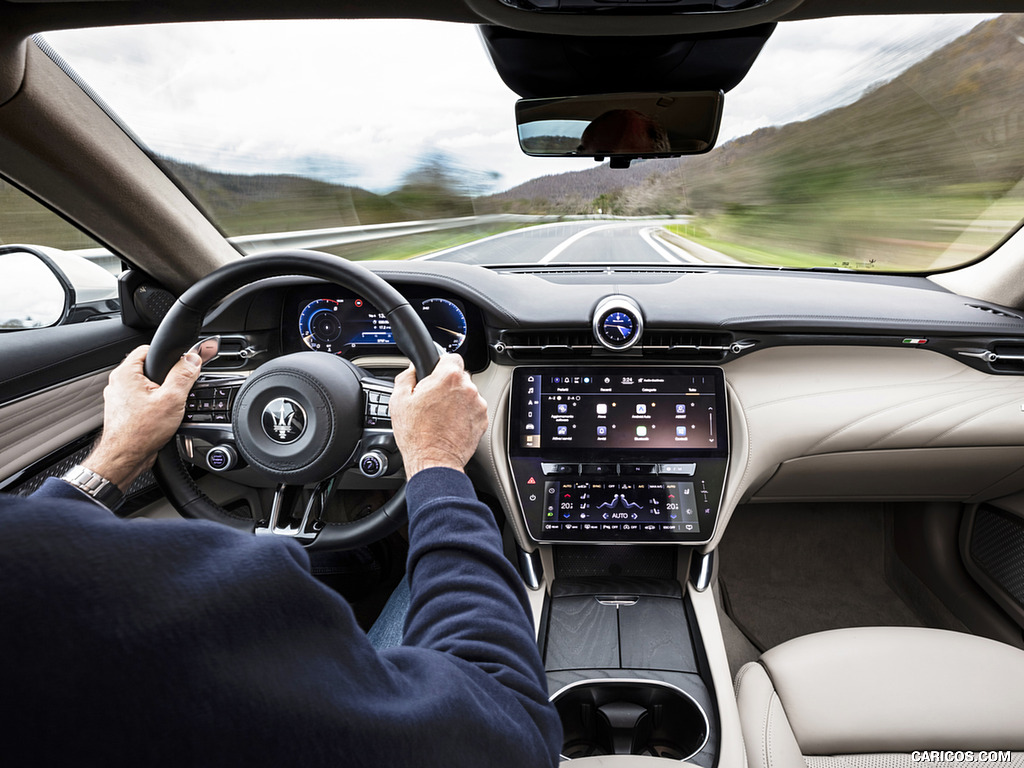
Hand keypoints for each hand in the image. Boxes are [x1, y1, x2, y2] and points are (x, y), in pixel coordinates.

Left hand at [83, 345, 202, 489]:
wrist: (125, 458)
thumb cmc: (140, 432)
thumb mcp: (171, 399)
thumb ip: (183, 375)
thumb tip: (193, 359)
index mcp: (126, 373)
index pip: (148, 349)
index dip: (168, 355)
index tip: (181, 365)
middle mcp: (118, 384)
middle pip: (149, 369)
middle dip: (166, 378)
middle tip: (177, 391)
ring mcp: (119, 399)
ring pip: (146, 387)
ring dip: (160, 394)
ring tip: (169, 407)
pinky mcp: (124, 412)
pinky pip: (142, 401)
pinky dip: (153, 406)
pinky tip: (162, 417)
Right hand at [390, 354, 487, 476]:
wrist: (433, 461)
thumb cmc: (417, 435)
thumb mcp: (399, 400)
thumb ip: (407, 376)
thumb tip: (412, 369)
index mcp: (448, 378)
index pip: (451, 357)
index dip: (441, 364)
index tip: (435, 373)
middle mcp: (468, 388)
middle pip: (459, 377)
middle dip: (447, 385)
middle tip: (432, 400)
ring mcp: (478, 405)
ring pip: (467, 394)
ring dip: (456, 401)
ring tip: (440, 416)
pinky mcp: (482, 421)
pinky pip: (473, 410)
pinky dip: (464, 415)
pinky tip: (449, 425)